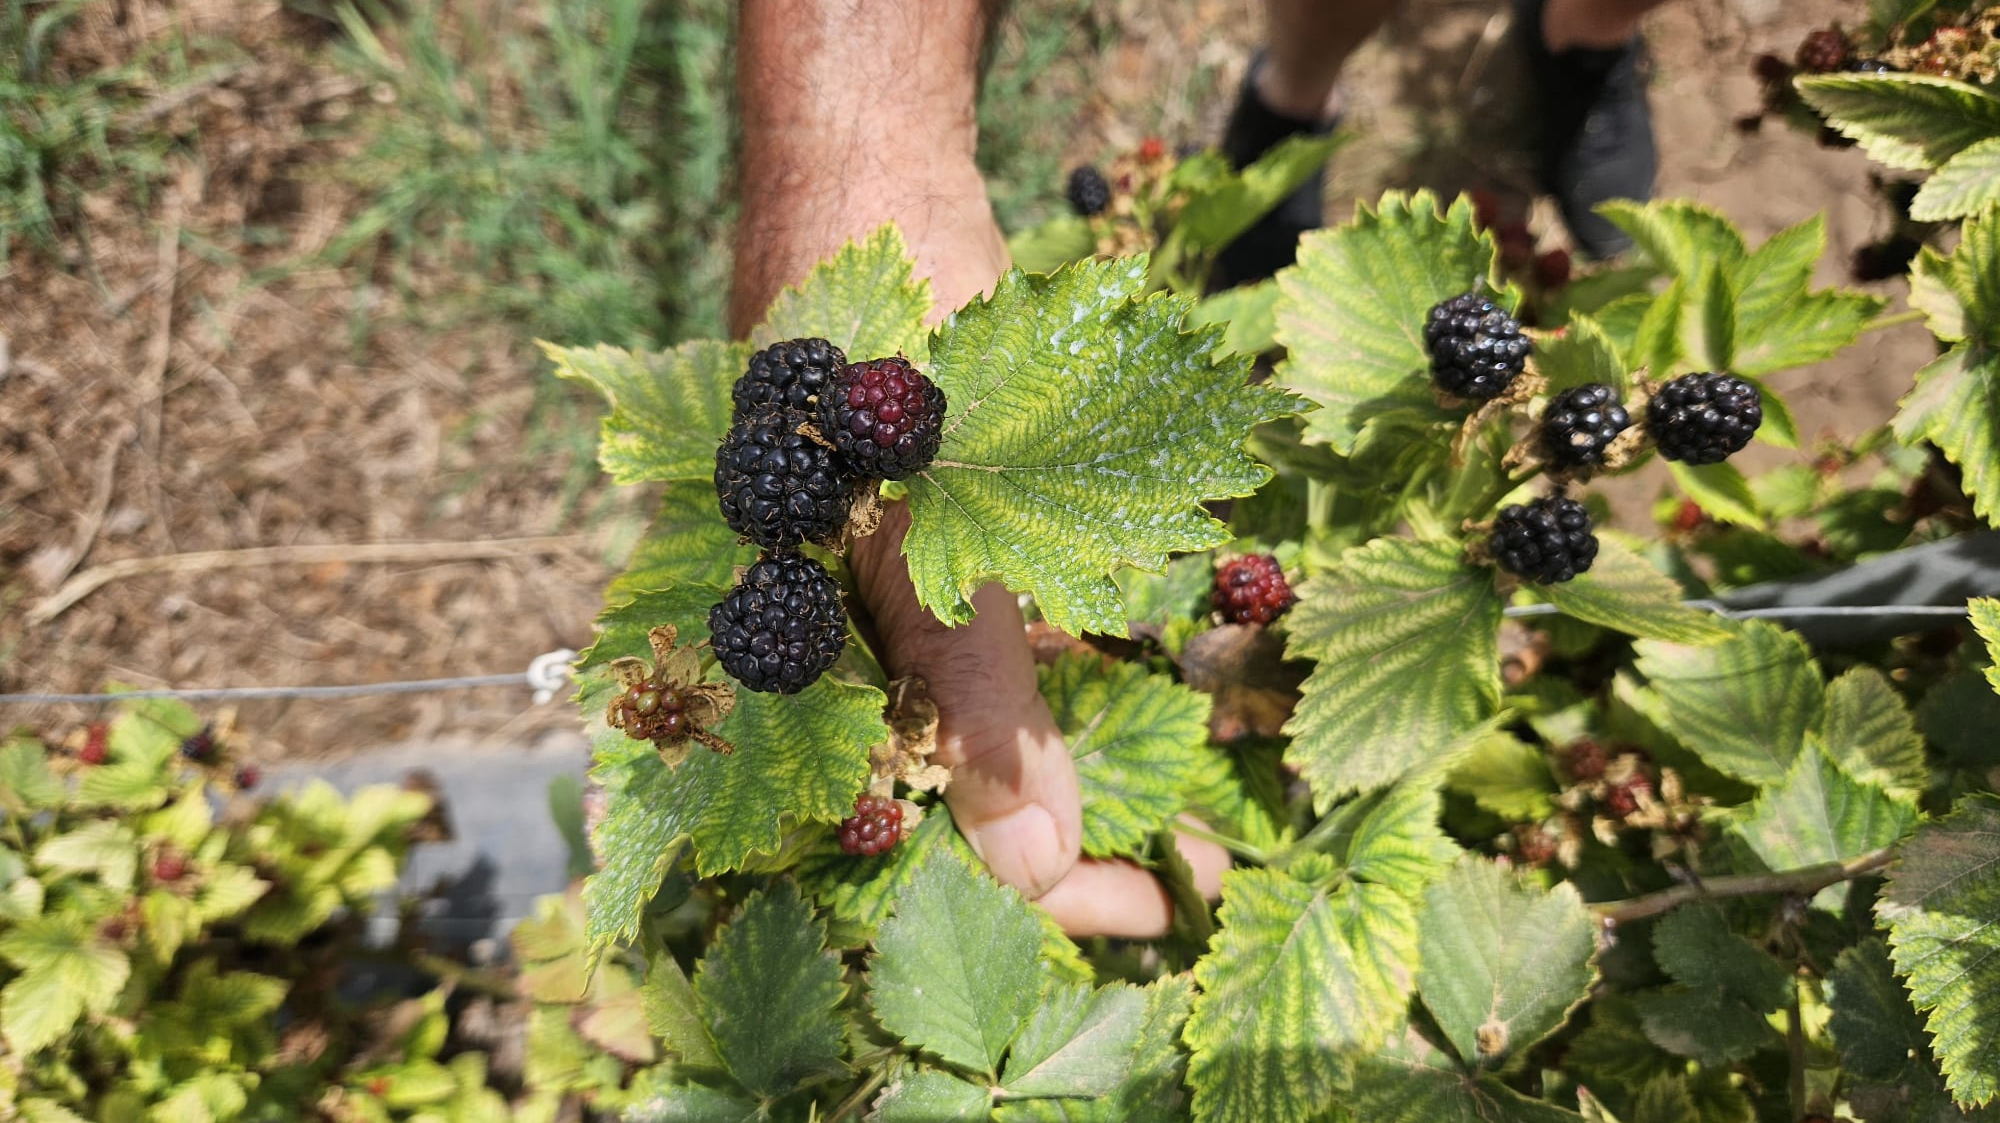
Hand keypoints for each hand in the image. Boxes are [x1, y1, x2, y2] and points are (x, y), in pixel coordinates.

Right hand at [730, 0, 1224, 935]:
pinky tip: (1183, 693)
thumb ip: (974, 691)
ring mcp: (901, 603)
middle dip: (1087, 841)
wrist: (875, 182)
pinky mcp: (956, 552)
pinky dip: (1102, 674)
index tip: (1154, 914)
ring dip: (1106, 766)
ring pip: (1005, 728)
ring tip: (1214, 812)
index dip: (1033, 892)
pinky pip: (1026, 642)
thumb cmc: (872, 348)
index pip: (916, 830)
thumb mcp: (924, 522)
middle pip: (965, 797)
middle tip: (1209, 874)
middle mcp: (841, 659)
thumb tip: (1030, 869)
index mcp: (790, 679)